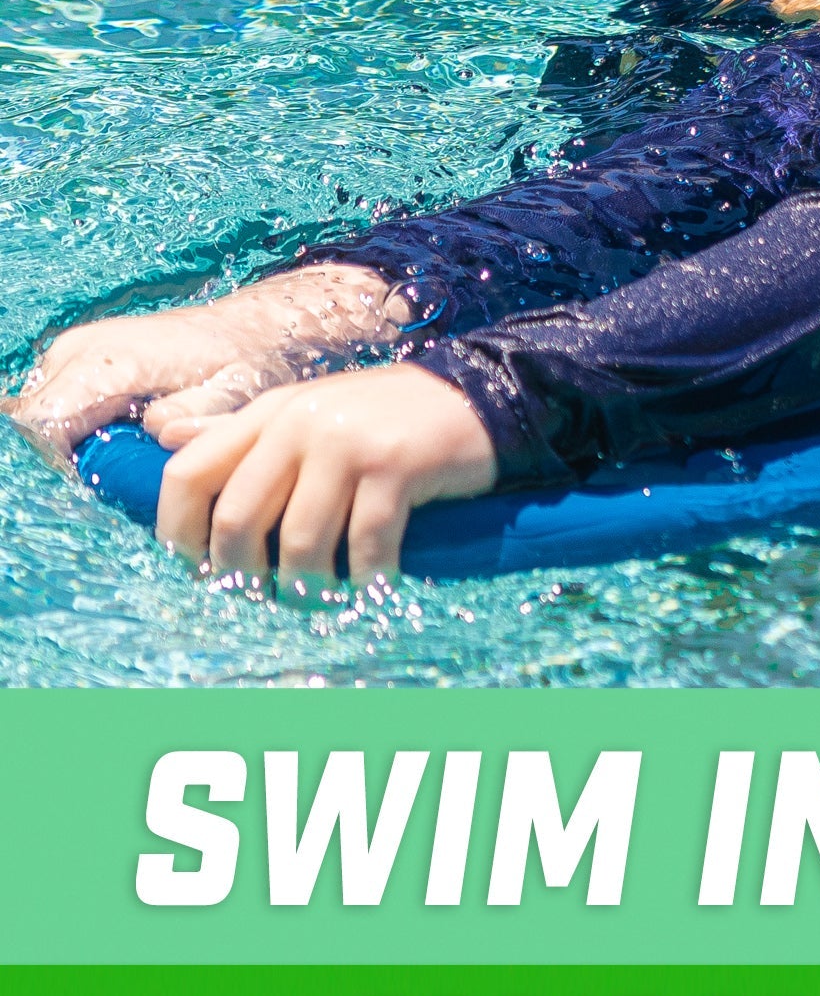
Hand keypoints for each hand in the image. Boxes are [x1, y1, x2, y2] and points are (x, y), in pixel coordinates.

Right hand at [5, 265, 399, 460]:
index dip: (59, 466)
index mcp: (113, 360)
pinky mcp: (76, 357)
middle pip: (33, 424)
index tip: (99, 488)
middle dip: (61, 459)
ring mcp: (73, 351)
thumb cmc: (249, 358)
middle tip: (116, 478)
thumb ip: (202, 412)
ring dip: (65, 444)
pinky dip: (70, 428)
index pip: (43, 424)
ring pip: (37, 415)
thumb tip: (160, 429)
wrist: (252, 324)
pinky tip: (116, 439)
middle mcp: (81, 350)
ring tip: (121, 458)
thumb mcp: (241, 388)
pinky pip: (50, 403)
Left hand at [155, 365, 496, 586]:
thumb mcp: (307, 412)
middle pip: (237, 521)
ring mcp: (349, 441)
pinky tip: (376, 584)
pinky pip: (365, 544)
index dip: (179, 535)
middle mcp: (301, 420)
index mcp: (271, 411)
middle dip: (245, 577)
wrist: (480, 394)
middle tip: (268, 598)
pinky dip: (367, 579)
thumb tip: (162, 434)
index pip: (188, 475)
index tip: (200, 572)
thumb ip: (238, 430)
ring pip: (299, 543)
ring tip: (321, 601)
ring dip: (307, 589)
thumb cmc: (384, 417)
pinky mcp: (396, 464)